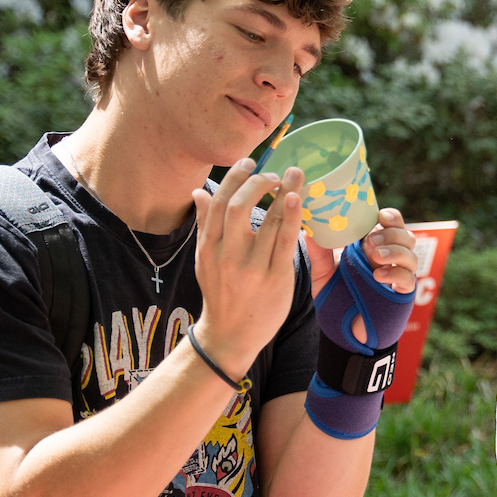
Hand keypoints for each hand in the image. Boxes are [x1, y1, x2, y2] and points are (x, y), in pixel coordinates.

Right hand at [189, 159, 303, 375]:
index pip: (219, 202)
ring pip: (267, 221)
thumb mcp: (203, 259)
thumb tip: (199, 192)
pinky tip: (297, 199)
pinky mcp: (275, 278)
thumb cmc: (220, 292)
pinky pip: (286, 241)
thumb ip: (204, 224)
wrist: (230, 335)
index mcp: (208, 247)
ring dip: (284, 192)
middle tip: (274, 172)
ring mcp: (252, 267)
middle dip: (258, 181)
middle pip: (239, 206)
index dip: (235, 177)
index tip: (250, 162)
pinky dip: (292, 217)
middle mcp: (227, 255)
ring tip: (295, 175)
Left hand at [303, 208, 418, 345]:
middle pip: (405, 235)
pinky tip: (378, 276)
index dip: (389, 217)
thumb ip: (319, 253)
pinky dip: (395, 274)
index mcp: (374, 248)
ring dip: (395, 251)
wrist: (344, 334)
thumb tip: (306, 228)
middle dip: (390, 234)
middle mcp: (390, 260)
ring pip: (411, 255)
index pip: (391, 224)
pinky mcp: (401, 295)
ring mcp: (398, 277)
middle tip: (370, 241)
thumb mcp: (324, 274)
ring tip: (375, 256)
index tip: (379, 216)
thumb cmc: (337, 300)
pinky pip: (407, 279)